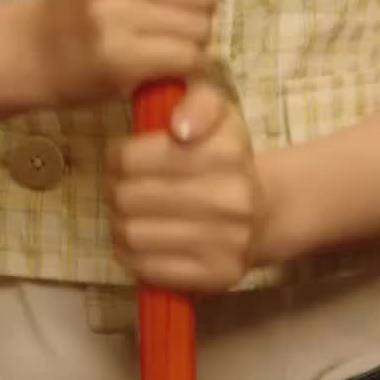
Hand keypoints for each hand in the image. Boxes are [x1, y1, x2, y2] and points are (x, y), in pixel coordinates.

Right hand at [29, 0, 233, 110]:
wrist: (32, 51)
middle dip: (200, 7)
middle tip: (172, 18)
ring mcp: (114, 15)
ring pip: (202, 25)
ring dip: (194, 39)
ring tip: (165, 41)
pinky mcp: (120, 58)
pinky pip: (189, 57)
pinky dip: (186, 64)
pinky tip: (163, 63)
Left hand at [107, 81, 259, 293]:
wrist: (263, 212)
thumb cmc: (225, 158)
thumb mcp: (218, 113)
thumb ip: (198, 103)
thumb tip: (181, 128)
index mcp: (224, 153)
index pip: (130, 158)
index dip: (117, 157)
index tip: (124, 158)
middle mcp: (228, 199)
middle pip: (126, 197)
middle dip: (116, 190)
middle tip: (123, 188)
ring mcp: (225, 242)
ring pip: (131, 234)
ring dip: (120, 223)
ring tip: (130, 214)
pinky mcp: (216, 276)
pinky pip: (146, 268)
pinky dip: (131, 254)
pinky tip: (139, 241)